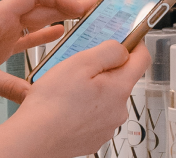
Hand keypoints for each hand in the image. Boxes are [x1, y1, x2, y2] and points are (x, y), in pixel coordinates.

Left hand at [0, 0, 95, 101]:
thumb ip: (10, 87)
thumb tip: (37, 98)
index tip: (79, 9)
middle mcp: (4, 20)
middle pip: (42, 6)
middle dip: (68, 4)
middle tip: (95, 4)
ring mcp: (3, 33)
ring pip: (38, 21)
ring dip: (61, 17)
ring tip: (85, 14)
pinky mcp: (0, 48)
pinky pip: (29, 38)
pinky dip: (46, 36)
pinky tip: (62, 35)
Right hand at [7, 40, 148, 157]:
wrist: (34, 138)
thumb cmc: (52, 104)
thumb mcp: (80, 63)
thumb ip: (108, 51)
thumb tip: (122, 48)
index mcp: (119, 89)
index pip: (142, 59)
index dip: (134, 44)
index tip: (125, 38)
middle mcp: (118, 110)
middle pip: (121, 79)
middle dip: (104, 69)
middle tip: (80, 65)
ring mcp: (107, 126)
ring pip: (106, 98)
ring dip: (93, 89)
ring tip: (67, 89)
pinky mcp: (94, 137)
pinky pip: (95, 115)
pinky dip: (84, 107)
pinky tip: (67, 106)